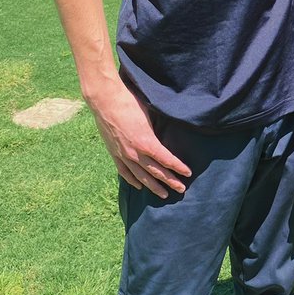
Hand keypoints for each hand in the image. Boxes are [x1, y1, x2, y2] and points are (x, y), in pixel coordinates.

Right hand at [88, 78, 190, 197]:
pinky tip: (139, 186)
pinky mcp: (113, 153)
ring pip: (140, 176)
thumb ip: (159, 129)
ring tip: (164, 194)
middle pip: (156, 172)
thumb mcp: (150, 115)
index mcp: (146, 142)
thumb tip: (171, 134)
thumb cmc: (130, 103)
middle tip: (181, 190)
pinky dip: (132, 180)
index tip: (188, 173)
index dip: (178, 167)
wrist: (105, 100)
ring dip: (153, 186)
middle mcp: (135, 153)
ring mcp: (123, 155)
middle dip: (170, 181)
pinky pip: (124, 171)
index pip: (166, 160)